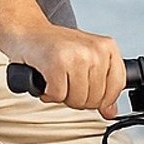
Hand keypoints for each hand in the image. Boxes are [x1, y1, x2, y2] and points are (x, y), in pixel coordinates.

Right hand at [0, 23, 126, 117]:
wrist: (27, 31)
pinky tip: (46, 80)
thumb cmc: (56, 46)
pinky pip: (58, 96)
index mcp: (107, 47)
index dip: (100, 98)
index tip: (87, 91)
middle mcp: (95, 50)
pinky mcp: (56, 63)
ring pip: (77, 100)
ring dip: (62, 97)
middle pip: (95, 99)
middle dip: (77, 98)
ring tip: (56, 80)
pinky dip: (48, 94)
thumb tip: (110, 112)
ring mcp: (76, 56)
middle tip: (66, 83)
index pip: (117, 87)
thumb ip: (102, 85)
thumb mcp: (86, 60)